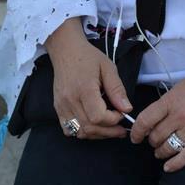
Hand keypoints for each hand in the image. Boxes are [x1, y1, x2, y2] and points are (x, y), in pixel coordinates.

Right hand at [46, 18, 132, 139]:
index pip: (98, 117)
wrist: (66, 50)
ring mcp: (62, 106)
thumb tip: (126, 109)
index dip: (113, 120)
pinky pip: (69, 130)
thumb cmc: (88, 57)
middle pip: (90, 128)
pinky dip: (82, 132)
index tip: (121, 113)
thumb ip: (117, 89)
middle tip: (121, 130)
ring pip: (80, 132)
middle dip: (108, 132)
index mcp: (84, 89)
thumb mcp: (108, 67)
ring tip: (110, 129)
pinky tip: (92, 126)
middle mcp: (70, 100)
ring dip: (97, 134)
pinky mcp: (58, 109)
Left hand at [129, 64, 184, 171]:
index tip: (135, 136)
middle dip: (151, 140)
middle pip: (156, 136)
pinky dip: (175, 164)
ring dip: (160, 151)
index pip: (146, 120)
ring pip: (168, 148)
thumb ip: (164, 105)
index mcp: (170, 102)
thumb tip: (151, 120)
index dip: (136, 131)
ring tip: (160, 150)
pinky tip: (168, 166)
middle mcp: (179, 116)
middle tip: (153, 139)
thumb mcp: (177, 89)